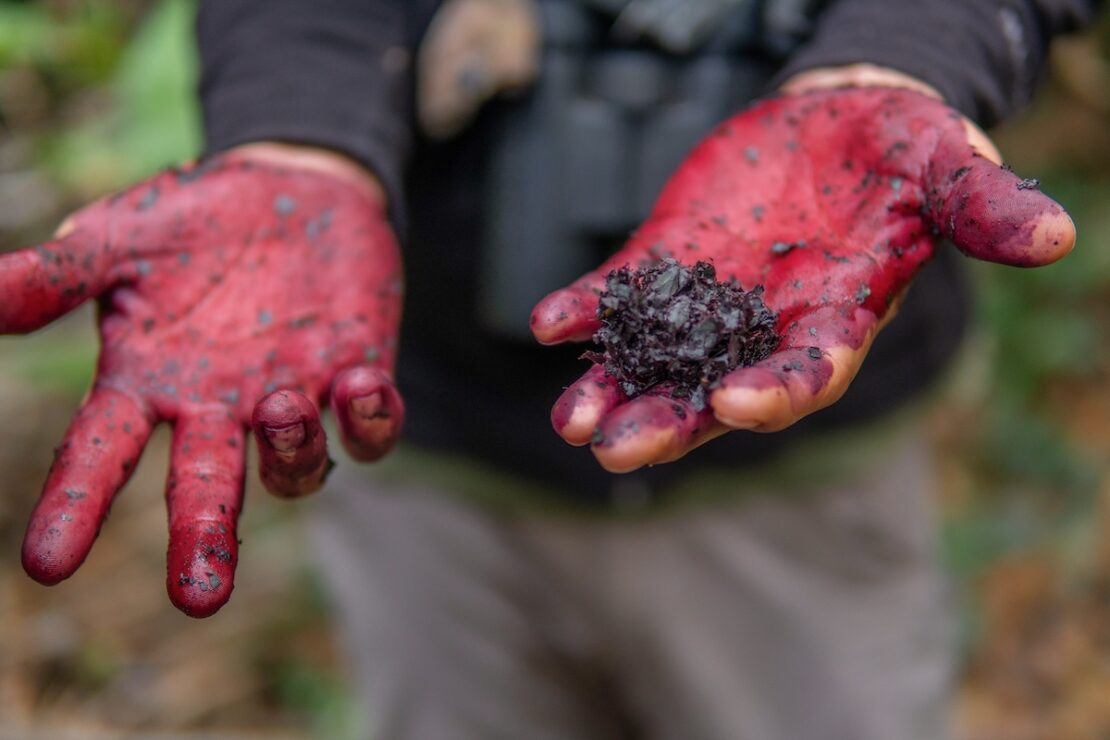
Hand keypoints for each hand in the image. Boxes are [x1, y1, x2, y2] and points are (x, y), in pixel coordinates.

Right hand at [3, 144, 403, 616]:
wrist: (293, 187)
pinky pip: (370, 430)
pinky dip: (370, 417)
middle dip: (203, 541)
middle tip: (198, 598)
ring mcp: (292, 398)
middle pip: (205, 491)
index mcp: (150, 382)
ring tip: (277, 405)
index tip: (46, 563)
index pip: (102, 455)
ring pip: (293, 468)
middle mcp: (219, 408)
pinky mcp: (356, 375)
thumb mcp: (118, 239)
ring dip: (290, 451)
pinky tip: (358, 381)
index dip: (75, 508)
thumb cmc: (194, 223)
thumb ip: (53, 275)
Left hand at [531, 84, 1073, 472]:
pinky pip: (618, 297)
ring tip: (571, 420)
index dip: (773, 394)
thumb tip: (1054, 236)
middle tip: (616, 451)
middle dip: (667, 425)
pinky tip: (551, 322)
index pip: (805, 374)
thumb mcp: (946, 167)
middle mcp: (763, 329)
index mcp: (835, 322)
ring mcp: (705, 302)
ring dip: (611, 391)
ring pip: (653, 363)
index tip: (732, 404)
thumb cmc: (900, 152)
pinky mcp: (665, 263)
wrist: (833, 122)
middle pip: (710, 395)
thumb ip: (983, 206)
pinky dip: (586, 311)